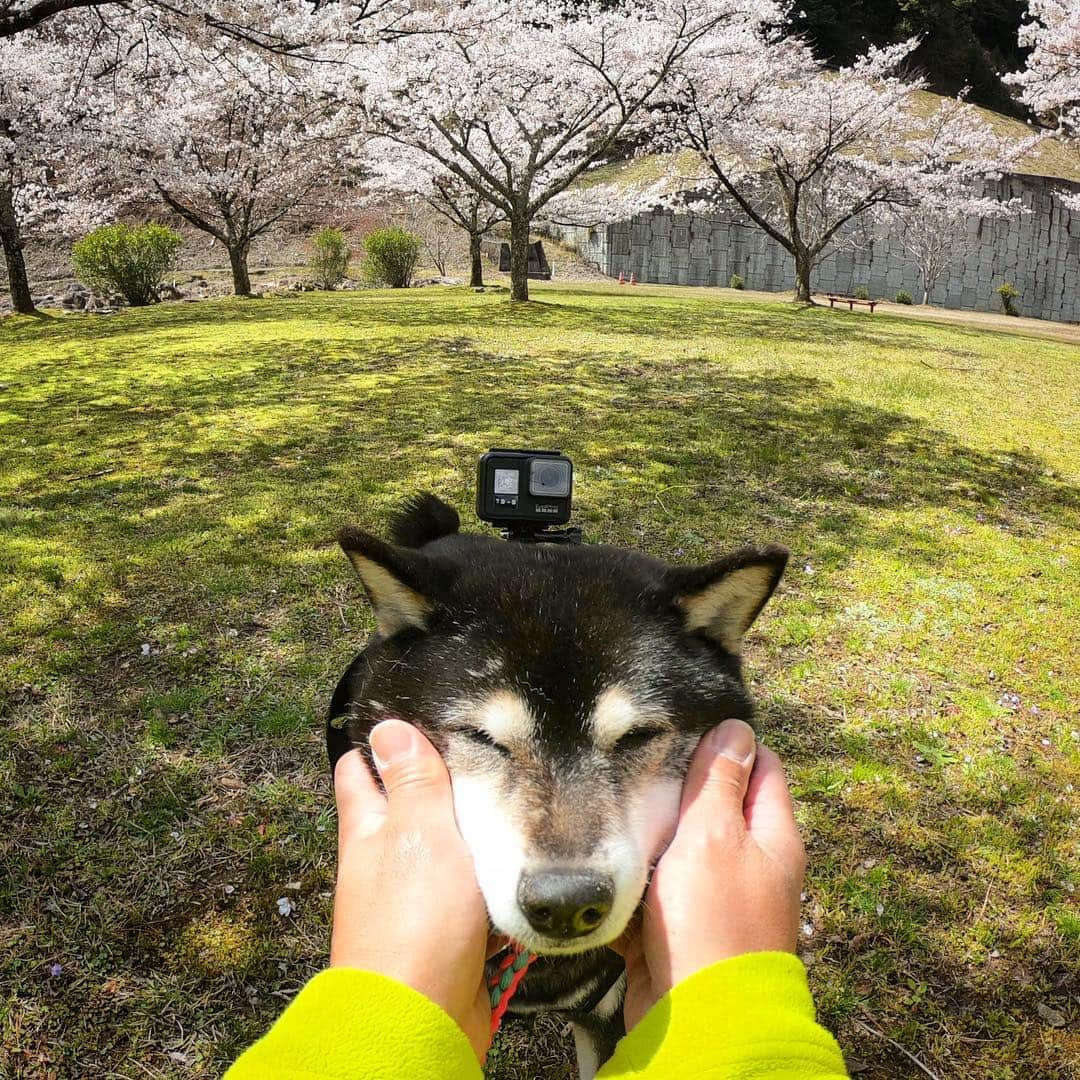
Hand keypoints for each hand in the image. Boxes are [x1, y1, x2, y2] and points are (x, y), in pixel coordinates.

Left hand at [330, 720, 496, 1060]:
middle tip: (494, 751)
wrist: (422, 1020)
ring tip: (524, 796)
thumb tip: (387, 727)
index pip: (362, 769)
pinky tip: (529, 859)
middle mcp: (387, 859)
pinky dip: (497, 878)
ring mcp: (419, 898)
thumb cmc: (414, 920)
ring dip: (480, 833)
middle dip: (447, 783)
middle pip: (413, 806)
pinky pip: (476, 892)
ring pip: (452, 849)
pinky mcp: (452, 930)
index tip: (424, 714)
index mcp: (368, 828)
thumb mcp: (419, 834)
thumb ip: (411, 783)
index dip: (384, 741)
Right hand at [616, 719, 805, 1029]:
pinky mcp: (683, 924)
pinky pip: (659, 884)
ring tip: (616, 803)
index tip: (683, 728)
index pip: (760, 766)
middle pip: (717, 804)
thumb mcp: (716, 834)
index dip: (726, 743)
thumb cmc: (712, 918)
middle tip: (639, 764)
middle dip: (679, 787)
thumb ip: (721, 781)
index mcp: (773, 836)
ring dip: (654, 831)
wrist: (698, 1017)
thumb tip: (737, 727)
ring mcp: (717, 895)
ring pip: (682, 843)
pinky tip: (611, 855)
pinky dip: (639, 873)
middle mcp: (752, 863)